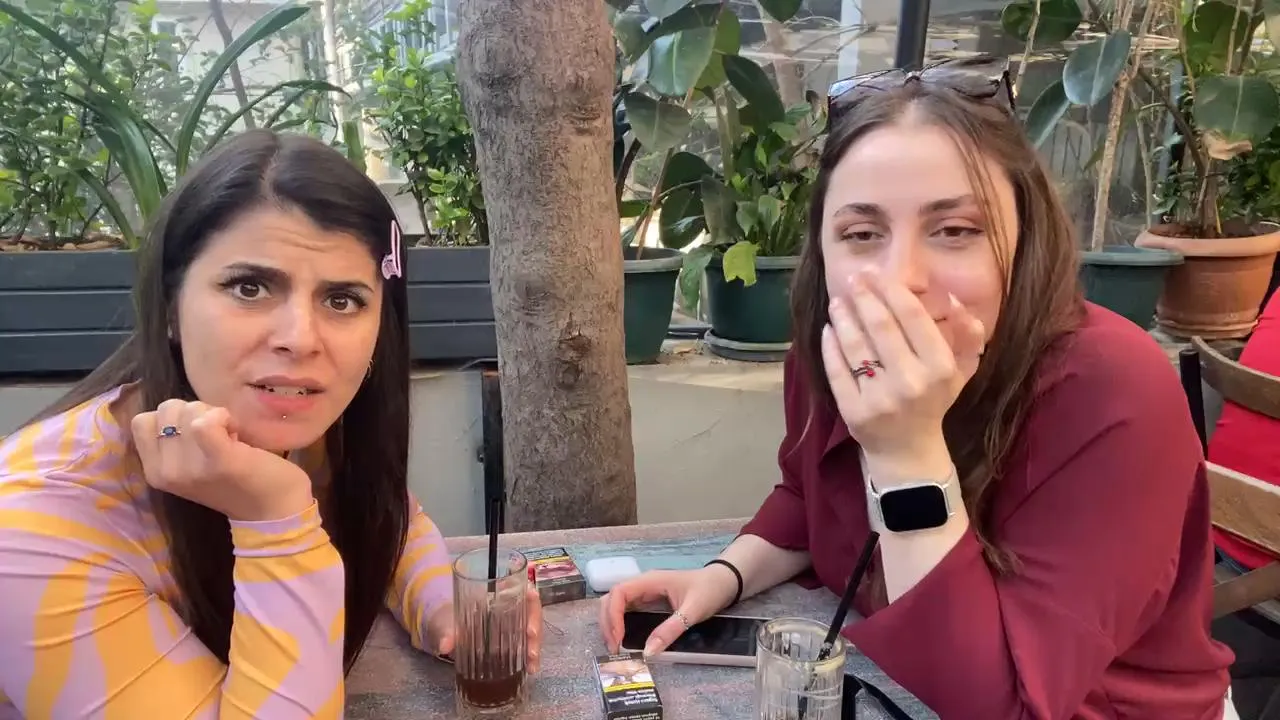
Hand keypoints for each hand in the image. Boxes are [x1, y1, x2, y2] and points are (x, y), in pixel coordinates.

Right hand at [131, 400, 314, 521]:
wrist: (275, 509)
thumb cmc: (236, 480)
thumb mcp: (189, 464)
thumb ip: (174, 441)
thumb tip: (174, 409)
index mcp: (154, 472)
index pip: (142, 421)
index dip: (172, 417)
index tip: (196, 433)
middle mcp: (166, 473)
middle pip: (166, 409)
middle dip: (195, 412)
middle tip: (218, 435)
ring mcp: (191, 468)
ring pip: (188, 410)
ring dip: (213, 415)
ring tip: (230, 438)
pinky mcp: (220, 461)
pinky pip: (205, 422)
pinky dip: (222, 417)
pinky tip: (236, 433)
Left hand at [427, 586, 543, 672]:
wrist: (442, 631)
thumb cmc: (446, 619)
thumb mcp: (444, 622)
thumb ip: (445, 632)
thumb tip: (445, 645)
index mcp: (496, 594)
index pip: (523, 590)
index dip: (531, 600)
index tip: (531, 613)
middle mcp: (509, 607)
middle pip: (531, 613)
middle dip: (535, 631)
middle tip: (531, 649)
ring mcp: (511, 625)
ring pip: (532, 631)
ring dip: (535, 647)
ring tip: (532, 665)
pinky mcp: (510, 642)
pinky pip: (525, 646)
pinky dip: (529, 658)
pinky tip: (530, 670)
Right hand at [598, 567, 737, 655]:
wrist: (723, 582)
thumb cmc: (709, 591)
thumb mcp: (692, 612)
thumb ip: (670, 630)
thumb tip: (648, 651)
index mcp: (650, 581)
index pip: (619, 593)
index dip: (613, 615)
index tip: (618, 638)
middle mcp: (642, 584)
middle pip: (611, 598)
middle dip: (607, 622)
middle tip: (613, 647)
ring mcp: (644, 591)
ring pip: (615, 604)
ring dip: (610, 623)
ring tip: (615, 645)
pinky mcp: (647, 600)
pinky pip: (625, 609)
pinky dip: (618, 623)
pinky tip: (622, 637)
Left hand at [821, 270, 984, 472]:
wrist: (909, 451)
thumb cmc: (934, 401)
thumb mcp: (959, 371)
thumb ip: (967, 334)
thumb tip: (953, 299)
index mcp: (940, 367)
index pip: (912, 317)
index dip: (891, 290)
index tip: (876, 274)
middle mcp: (911, 382)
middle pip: (880, 326)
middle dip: (863, 297)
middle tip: (853, 279)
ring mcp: (880, 398)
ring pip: (855, 346)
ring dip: (843, 317)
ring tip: (838, 301)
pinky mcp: (854, 412)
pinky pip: (837, 371)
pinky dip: (830, 346)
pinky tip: (829, 330)